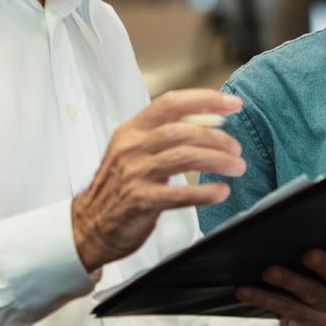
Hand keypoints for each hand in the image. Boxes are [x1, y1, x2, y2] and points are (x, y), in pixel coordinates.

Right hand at [72, 89, 244, 272]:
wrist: (88, 226)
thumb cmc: (116, 188)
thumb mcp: (134, 152)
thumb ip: (164, 136)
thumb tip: (209, 122)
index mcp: (132, 130)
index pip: (171, 102)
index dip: (205, 100)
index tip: (232, 103)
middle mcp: (131, 147)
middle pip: (183, 130)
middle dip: (217, 137)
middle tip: (236, 148)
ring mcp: (134, 173)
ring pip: (185, 157)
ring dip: (218, 160)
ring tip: (236, 167)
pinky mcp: (140, 200)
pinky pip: (180, 193)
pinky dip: (205, 192)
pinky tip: (220, 192)